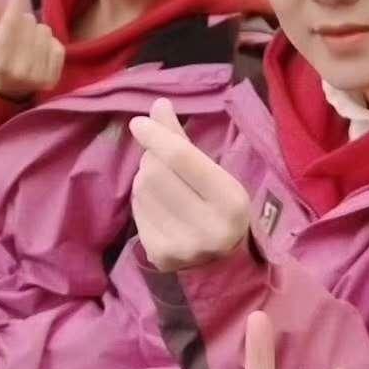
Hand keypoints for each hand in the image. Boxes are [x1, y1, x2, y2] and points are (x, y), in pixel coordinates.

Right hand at [0, 0, 64, 100]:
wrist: (8, 89)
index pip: (11, 22)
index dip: (18, 0)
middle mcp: (17, 68)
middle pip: (29, 23)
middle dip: (25, 19)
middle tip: (18, 30)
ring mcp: (36, 76)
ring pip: (45, 32)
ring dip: (38, 31)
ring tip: (28, 41)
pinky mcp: (51, 80)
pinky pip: (58, 45)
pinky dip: (50, 43)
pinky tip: (40, 50)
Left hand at [130, 98, 251, 271]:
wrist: (221, 263)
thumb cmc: (219, 207)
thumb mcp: (214, 173)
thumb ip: (183, 140)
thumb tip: (158, 105)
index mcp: (231, 202)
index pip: (181, 158)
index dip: (157, 136)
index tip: (139, 123)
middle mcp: (209, 228)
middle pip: (155, 172)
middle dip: (152, 158)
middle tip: (161, 160)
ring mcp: (183, 246)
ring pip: (142, 190)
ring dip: (145, 177)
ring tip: (164, 184)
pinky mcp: (160, 256)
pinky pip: (137, 210)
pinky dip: (142, 199)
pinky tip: (158, 205)